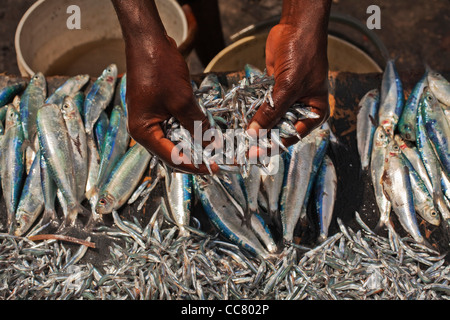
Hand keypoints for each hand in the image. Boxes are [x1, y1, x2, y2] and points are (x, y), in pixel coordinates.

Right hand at [112, 0, 217, 174]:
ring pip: (174, 140)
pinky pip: (174, 126)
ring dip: (193, 144)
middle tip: (216, 161)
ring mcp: (150, 119)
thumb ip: (197, 124)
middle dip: (194, 157)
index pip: (171, 157)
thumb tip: (212, 144)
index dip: (194, 165)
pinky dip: (189, 130)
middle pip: (171, 152)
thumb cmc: (159, 68)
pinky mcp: (157, 110)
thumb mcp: (182, 100)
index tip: (213, 168)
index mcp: (143, 131)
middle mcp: (144, 129)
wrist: (148, 41)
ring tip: (212, 150)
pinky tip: (203, 132)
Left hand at [248, 0, 330, 156]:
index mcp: (315, 112)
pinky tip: (239, 120)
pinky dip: (252, 111)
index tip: (256, 152)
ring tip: (238, 137)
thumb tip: (254, 132)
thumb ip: (271, 111)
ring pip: (269, 118)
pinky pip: (261, 105)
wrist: (297, 27)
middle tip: (243, 147)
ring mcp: (286, 99)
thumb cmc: (304, 54)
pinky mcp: (274, 91)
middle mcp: (301, 108)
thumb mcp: (288, 87)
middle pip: (279, 129)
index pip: (292, 135)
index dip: (274, 145)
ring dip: (255, 125)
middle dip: (262, 137)